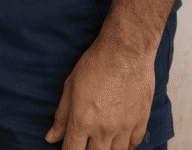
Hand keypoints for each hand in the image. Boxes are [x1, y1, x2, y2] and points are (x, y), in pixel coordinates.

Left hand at [44, 34, 155, 149]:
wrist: (126, 51)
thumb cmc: (96, 63)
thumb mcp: (70, 86)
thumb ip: (61, 116)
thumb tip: (51, 138)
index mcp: (82, 120)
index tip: (68, 147)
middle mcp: (103, 129)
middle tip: (85, 141)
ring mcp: (124, 128)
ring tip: (101, 142)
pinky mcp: (140, 122)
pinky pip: (132, 146)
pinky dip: (124, 147)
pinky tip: (118, 141)